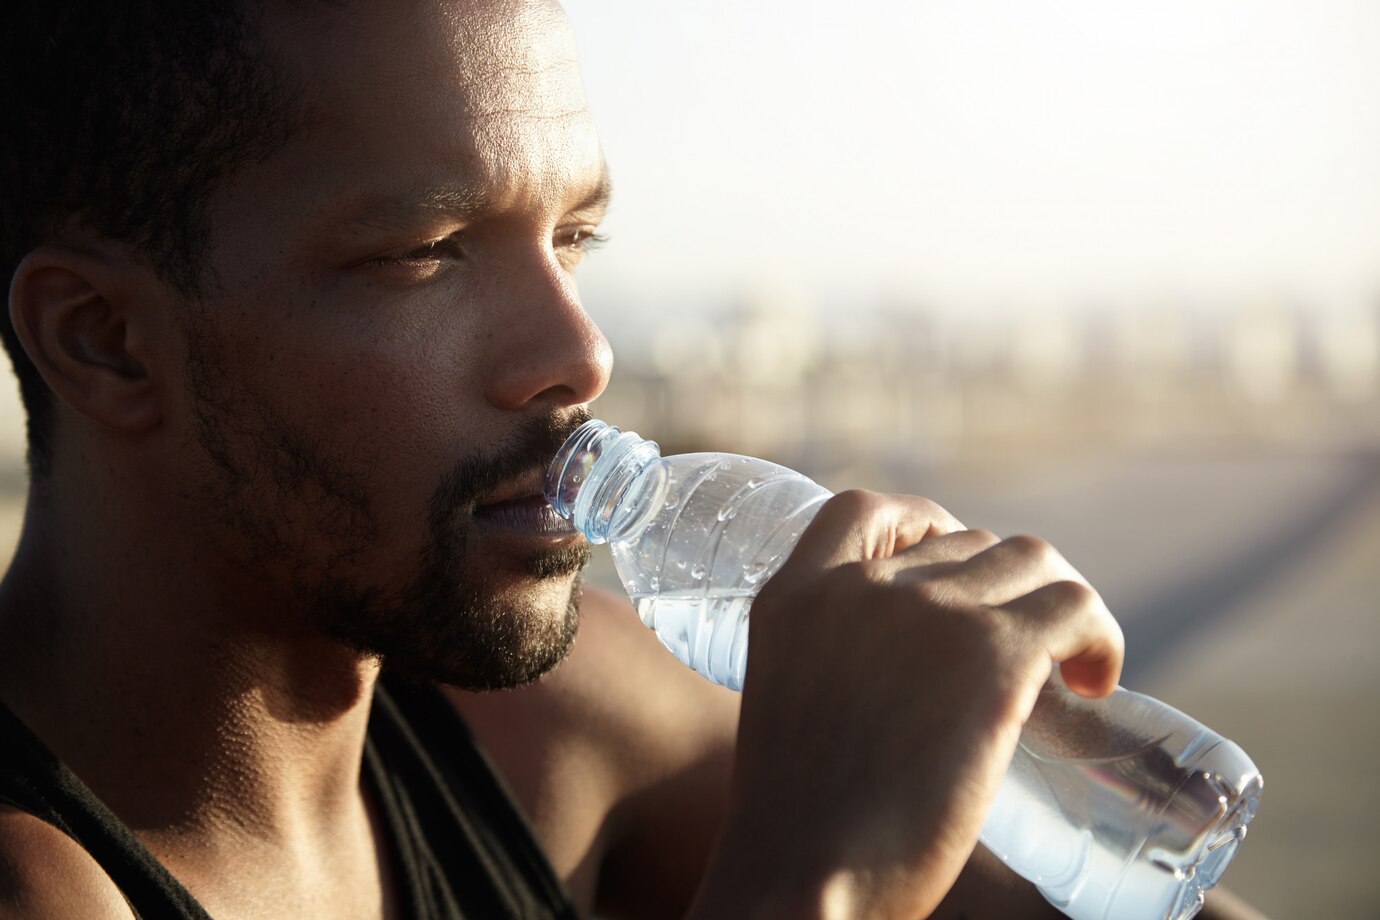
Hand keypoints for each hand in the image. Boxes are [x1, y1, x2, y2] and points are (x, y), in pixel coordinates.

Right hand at [689, 490, 1123, 918]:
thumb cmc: (798, 830)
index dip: (920, 521)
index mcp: (794, 598)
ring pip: (1029, 561)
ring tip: (1065, 662)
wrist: (808, 880)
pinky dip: (1098, 637)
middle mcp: (860, 588)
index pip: (865, 509)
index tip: (950, 556)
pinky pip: (1075, 607)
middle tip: (1019, 650)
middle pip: (965, 540)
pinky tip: (1094, 682)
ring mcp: (929, 615)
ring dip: (1055, 602)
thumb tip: (899, 687)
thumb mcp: (789, 712)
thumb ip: (831, 672)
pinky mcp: (994, 656)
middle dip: (1001, 587)